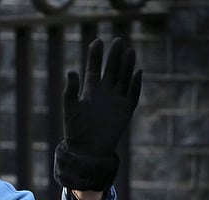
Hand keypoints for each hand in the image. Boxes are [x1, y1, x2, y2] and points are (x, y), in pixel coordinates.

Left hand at [54, 37, 141, 190]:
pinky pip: (133, 94)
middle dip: (114, 56)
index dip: (95, 55)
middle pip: (111, 69)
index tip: (97, 42)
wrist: (87, 150)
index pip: (94, 68)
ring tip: (129, 51)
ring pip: (124, 78)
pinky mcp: (126, 110)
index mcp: (90, 90)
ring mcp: (116, 100)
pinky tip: (138, 72)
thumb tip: (71, 71)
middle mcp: (105, 92)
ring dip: (127, 66)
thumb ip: (70, 90)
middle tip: (118, 40)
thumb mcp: (71, 107)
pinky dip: (136, 84)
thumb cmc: (76, 130)